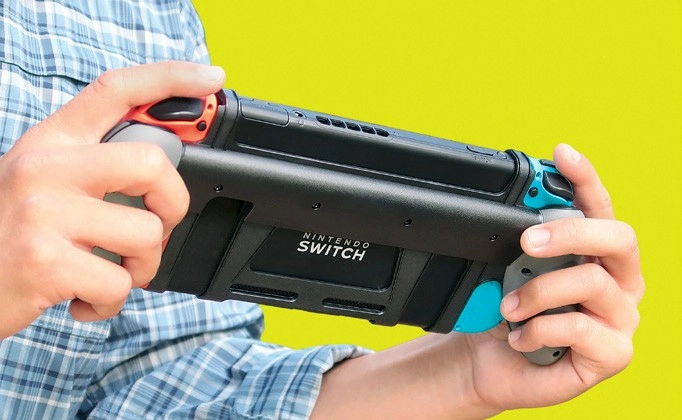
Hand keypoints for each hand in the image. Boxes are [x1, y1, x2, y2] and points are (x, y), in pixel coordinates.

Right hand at [0, 61, 224, 338]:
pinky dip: (110, 302)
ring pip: (146, 234)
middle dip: (173, 205)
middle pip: (152, 163)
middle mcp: (46, 167)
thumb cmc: (8, 235)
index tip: (210, 78)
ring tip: (109, 272)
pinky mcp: (45, 263)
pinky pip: (119, 284)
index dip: (170, 78)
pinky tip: (83, 298)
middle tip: (156, 227)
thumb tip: (162, 166)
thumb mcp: (39, 181)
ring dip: (140, 267)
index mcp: (51, 142)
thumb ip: (91, 166)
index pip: (116, 91)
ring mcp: (44, 213)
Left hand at [462, 143, 643, 411]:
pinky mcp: (612, 355)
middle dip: (571, 232)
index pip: (599, 207)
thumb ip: (523, 242)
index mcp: (595, 253)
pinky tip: (520, 337)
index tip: (563, 153)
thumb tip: (521, 217)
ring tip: (507, 306)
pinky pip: (581, 330)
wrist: (489, 362)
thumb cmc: (507, 311)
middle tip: (528, 241)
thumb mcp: (509, 269)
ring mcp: (619, 319)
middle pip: (618, 238)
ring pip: (592, 285)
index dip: (586, 178)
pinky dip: (540, 329)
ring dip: (539, 291)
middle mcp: (617, 281)